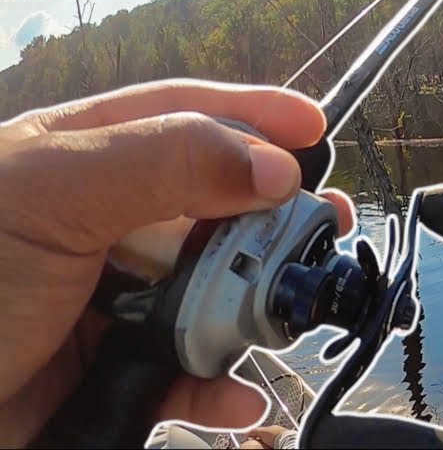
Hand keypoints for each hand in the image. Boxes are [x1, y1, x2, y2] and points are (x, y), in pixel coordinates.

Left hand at [0, 80, 356, 446]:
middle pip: (214, 205)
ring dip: (256, 308)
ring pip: (212, 290)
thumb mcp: (53, 194)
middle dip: (274, 217)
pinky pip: (188, 374)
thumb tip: (274, 166)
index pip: (181, 115)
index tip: (315, 128)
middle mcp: (101, 223)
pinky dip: (220, 386)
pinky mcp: (109, 371)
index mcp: (78, 158)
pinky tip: (235, 393)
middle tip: (326, 228)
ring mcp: (108, 299)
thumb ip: (168, 161)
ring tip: (285, 317)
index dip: (252, 114)